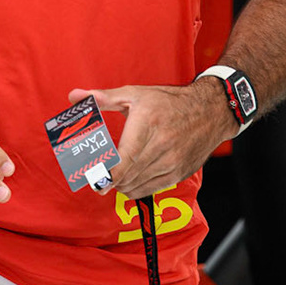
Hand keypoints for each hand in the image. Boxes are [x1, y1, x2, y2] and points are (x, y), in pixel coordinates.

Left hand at [83, 82, 234, 200]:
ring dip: (120, 184)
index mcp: (146, 124)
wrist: (211, 111)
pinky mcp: (179, 173)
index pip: (122, 162)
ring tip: (115, 173)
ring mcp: (172, 162)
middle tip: (97, 174)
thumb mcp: (135, 94)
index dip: (104, 176)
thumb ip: (103, 98)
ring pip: (135, 187)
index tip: (93, 179)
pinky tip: (131, 177)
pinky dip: (134, 188)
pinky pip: (148, 190)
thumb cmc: (169, 102)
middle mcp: (161, 146)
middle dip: (107, 180)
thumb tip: (74, 96)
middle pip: (125, 178)